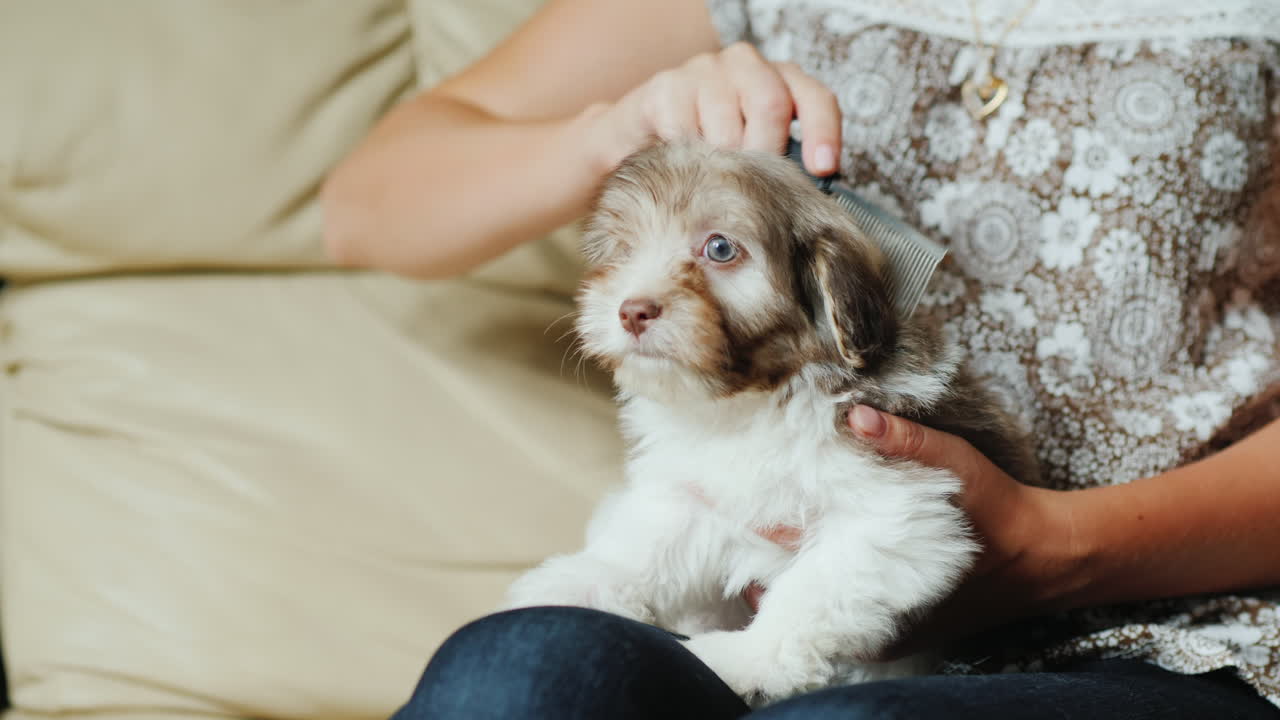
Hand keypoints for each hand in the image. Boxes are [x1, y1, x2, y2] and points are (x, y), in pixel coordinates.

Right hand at [580, 42, 841, 175]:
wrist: (639, 142)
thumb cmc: (707, 155)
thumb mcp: (751, 157)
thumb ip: (781, 167)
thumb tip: (807, 203)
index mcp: (778, 80)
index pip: (814, 98)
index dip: (823, 133)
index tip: (823, 169)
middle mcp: (744, 65)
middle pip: (771, 103)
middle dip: (764, 153)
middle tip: (751, 186)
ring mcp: (704, 71)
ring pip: (727, 125)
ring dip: (721, 164)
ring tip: (711, 180)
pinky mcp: (666, 88)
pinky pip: (685, 132)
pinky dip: (686, 160)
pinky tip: (681, 166)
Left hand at [745, 405, 1084, 658]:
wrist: (1043, 563)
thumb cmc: (997, 509)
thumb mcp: (957, 463)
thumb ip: (905, 440)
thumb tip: (857, 414)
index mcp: (873, 563)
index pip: (791, 541)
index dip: (754, 517)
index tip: (715, 494)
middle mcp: (868, 608)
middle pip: (788, 578)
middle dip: (757, 546)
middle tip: (718, 510)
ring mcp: (876, 628)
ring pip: (807, 601)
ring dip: (781, 568)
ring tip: (746, 532)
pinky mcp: (887, 636)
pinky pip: (832, 614)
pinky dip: (811, 587)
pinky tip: (794, 559)